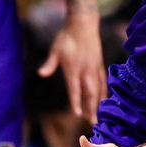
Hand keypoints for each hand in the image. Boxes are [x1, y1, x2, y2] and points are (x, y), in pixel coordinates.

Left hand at [39, 0, 105, 122]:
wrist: (84, 24)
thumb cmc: (67, 38)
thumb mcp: (55, 50)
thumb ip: (49, 64)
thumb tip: (41, 74)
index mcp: (74, 68)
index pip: (75, 89)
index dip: (76, 102)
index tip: (77, 114)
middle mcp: (86, 70)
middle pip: (90, 93)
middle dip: (92, 108)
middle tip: (93, 122)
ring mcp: (95, 68)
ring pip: (99, 89)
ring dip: (99, 103)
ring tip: (99, 115)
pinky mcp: (100, 65)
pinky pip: (103, 82)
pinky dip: (104, 92)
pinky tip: (104, 99)